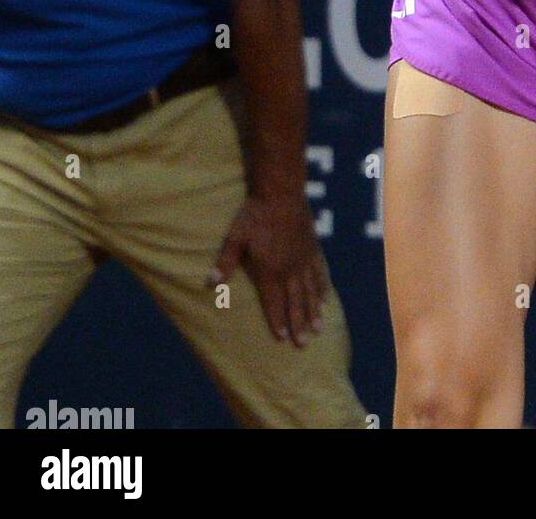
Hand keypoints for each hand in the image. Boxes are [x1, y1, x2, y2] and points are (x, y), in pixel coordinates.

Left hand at [208, 194, 326, 346]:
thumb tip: (210, 283)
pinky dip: (322, 287)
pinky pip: (319, 273)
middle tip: (303, 343)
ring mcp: (304, 259)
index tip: (282, 339)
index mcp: (270, 270)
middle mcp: (290, 269)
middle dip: (298, 324)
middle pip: (295, 302)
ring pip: (310, 291)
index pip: (274, 302)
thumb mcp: (235, 237)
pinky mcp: (312, 248)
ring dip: (313, 311)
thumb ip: (225, 261)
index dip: (277, 321)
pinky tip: (326, 298)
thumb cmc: (255, 214)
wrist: (281, 191)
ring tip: (318, 328)